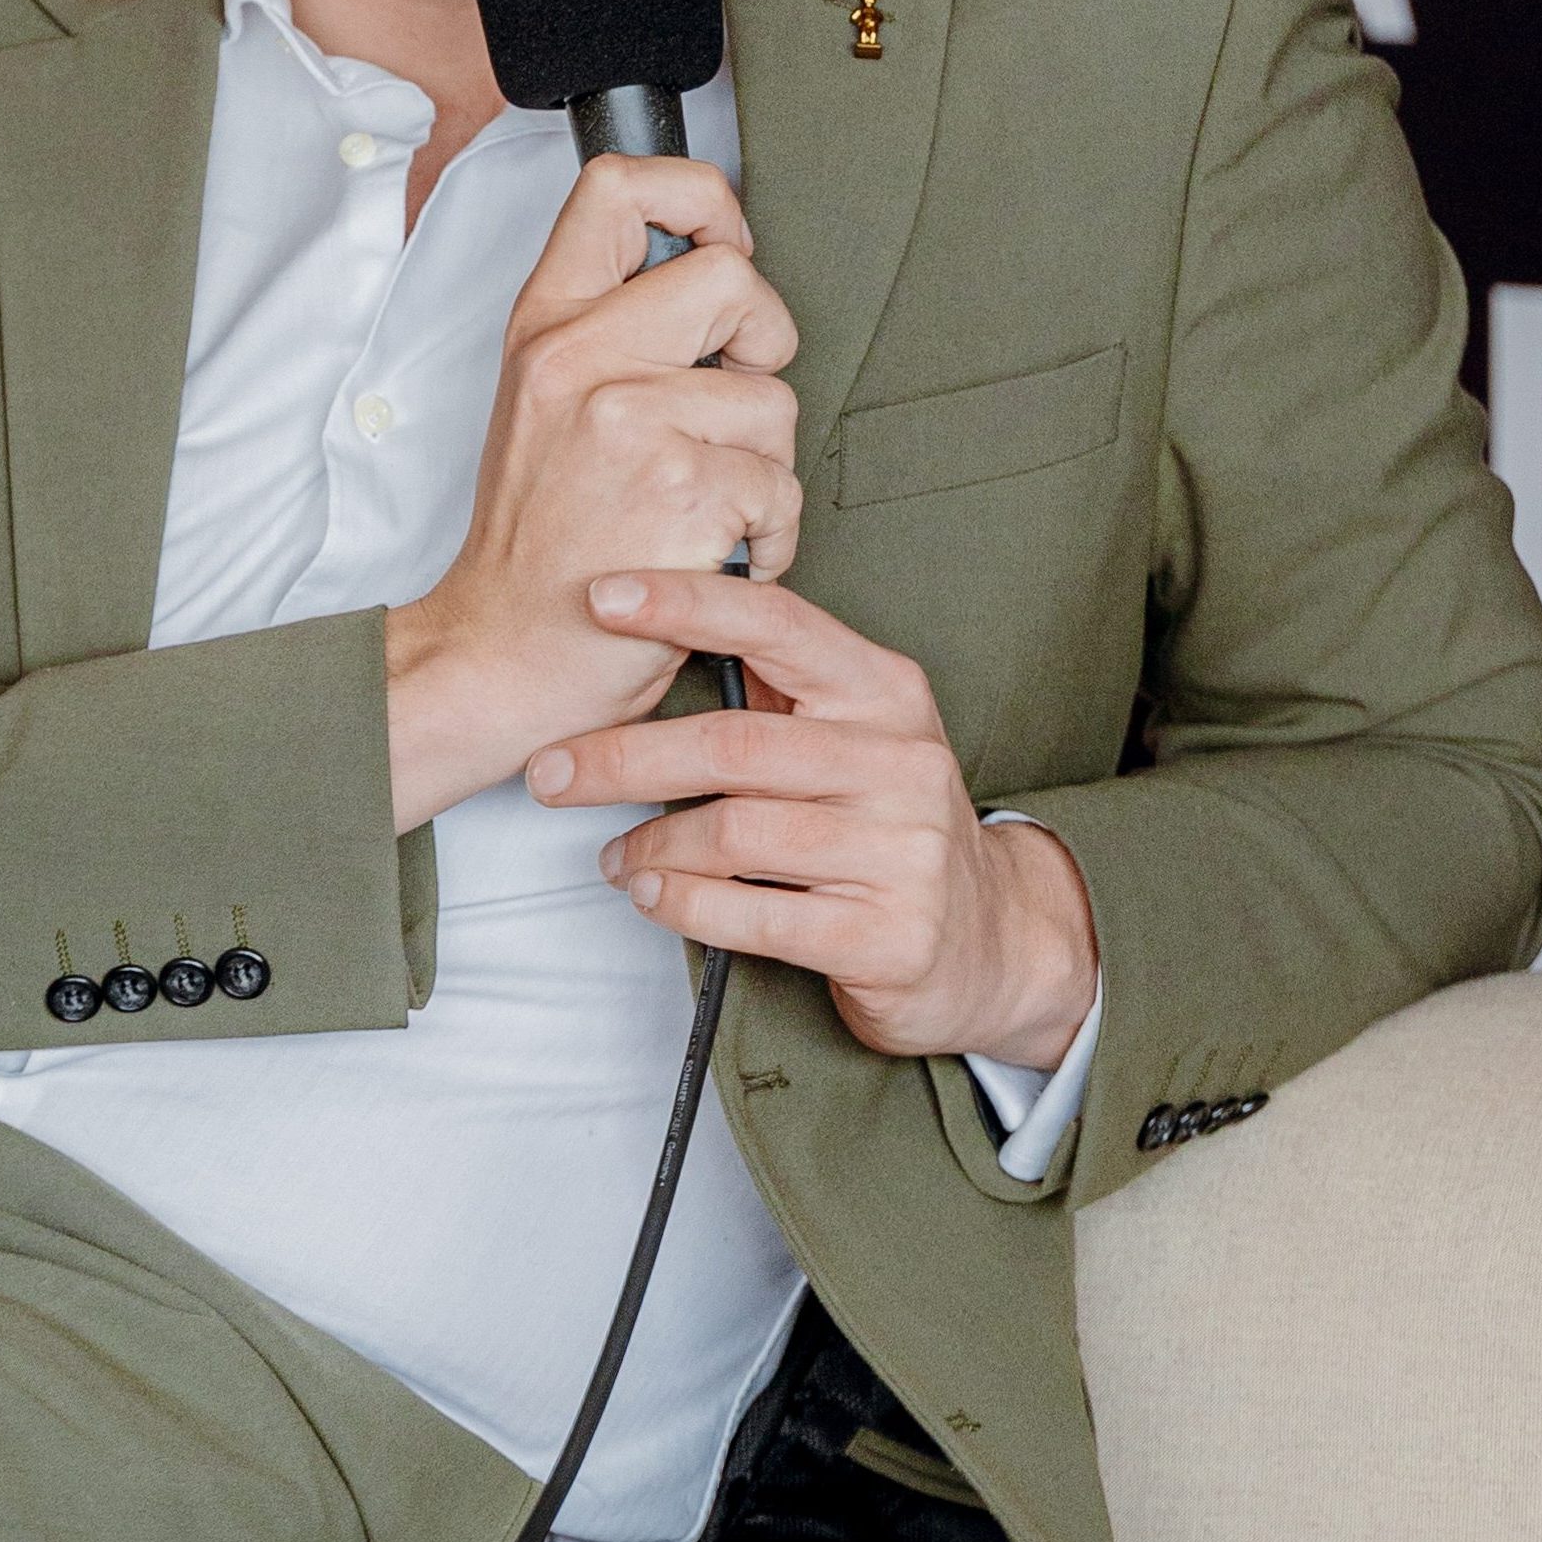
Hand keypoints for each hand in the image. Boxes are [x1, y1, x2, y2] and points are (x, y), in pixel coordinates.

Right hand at [385, 156, 801, 830]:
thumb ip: (611, 332)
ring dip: (763, 466)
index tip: (721, 247)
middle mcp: (579, 357)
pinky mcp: (682, 487)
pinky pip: (780, 484)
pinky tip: (718, 557)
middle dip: (763, 344)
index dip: (699, 198)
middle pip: (732, 277)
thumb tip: (717, 275)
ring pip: (773, 397)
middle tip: (731, 406)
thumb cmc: (539, 548)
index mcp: (545, 326)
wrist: (503, 657)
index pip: (620, 186)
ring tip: (704, 511)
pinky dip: (769, 535)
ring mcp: (630, 419)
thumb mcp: (543, 406)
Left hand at [526, 570, 1099, 1069]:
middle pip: (733, 744)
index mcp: (886, 693)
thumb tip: (646, 645)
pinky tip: (654, 897)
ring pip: (734, 833)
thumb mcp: (855, 741)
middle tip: (549, 773)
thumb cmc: (887, 828)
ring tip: (614, 859)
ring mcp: (903, 852)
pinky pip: (755, 915)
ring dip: (650, 848)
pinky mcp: (888, 936)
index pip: (778, 626)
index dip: (685, 607)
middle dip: (621, 757)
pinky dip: (685, 906)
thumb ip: (778, 697)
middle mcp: (902, 763)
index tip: (599, 598)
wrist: (991, 944)